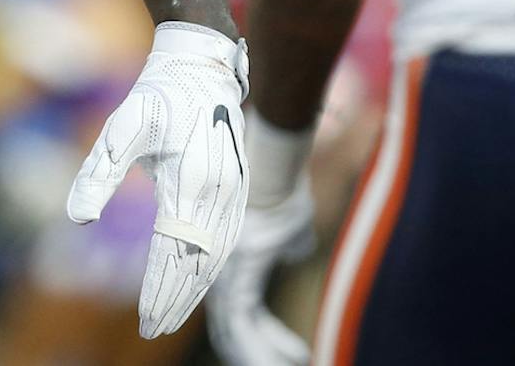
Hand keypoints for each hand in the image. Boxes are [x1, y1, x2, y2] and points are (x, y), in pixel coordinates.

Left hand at [66, 22, 248, 337]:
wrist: (202, 64)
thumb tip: (76, 219)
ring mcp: (234, 191)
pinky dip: (211, 266)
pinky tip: (195, 280)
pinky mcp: (239, 187)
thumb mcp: (124, 125)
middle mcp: (219, 192)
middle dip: (176, 299)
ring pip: (217, 254)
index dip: (160, 289)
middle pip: (200, 262)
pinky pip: (227, 238)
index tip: (144, 320)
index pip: (175, 251)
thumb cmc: (159, 94)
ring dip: (195, 288)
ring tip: (170, 315)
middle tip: (152, 330)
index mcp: (191, 180)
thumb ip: (100, 171)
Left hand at [207, 119, 317, 365]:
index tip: (294, 353)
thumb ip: (290, 244)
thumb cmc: (284, 191)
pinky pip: (243, 322)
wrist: (274, 168)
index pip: (238, 314)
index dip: (261, 338)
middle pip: (230, 329)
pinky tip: (296, 355)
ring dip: (260, 356)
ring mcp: (223, 275)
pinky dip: (264, 344)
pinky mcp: (235, 274)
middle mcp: (218, 273)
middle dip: (256, 354)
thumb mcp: (292, 226)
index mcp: (229, 265)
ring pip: (234, 332)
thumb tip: (294, 251)